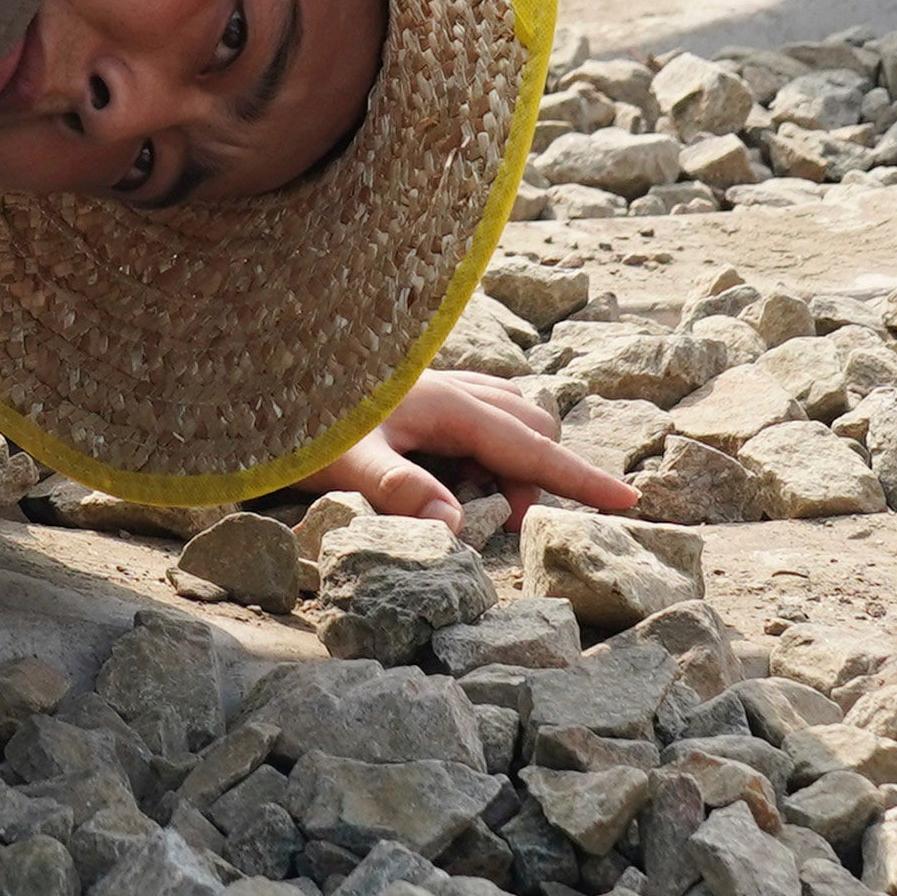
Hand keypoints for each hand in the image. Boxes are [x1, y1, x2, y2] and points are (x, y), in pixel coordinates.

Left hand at [312, 372, 640, 522]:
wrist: (266, 364)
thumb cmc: (301, 420)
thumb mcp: (346, 463)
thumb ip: (400, 491)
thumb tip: (453, 531)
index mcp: (449, 406)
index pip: (532, 451)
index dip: (581, 481)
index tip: (630, 501)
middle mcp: (452, 387)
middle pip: (529, 431)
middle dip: (538, 478)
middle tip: (504, 526)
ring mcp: (437, 383)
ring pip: (507, 417)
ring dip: (511, 461)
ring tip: (475, 504)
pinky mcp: (418, 390)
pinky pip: (478, 412)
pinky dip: (485, 446)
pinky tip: (449, 471)